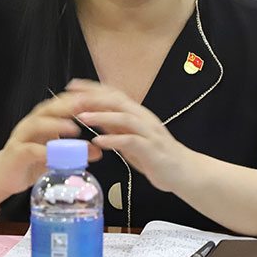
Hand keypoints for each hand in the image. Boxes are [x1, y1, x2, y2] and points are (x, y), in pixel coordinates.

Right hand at [0, 91, 101, 194]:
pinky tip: (55, 154)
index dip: (75, 100)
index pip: (59, 104)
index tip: (94, 99)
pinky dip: (43, 151)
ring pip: (37, 124)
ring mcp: (22, 137)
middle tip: (86, 105)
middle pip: (49, 109)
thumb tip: (98, 151)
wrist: (2, 175)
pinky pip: (29, 149)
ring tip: (73, 128)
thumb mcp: (56, 156)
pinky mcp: (16, 153)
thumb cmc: (29, 162)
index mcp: (42, 121)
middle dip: (67, 106)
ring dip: (56, 124)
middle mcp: (31, 124)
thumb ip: (75, 152)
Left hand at [65, 78, 186, 191]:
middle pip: (118, 101)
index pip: (113, 94)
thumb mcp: (130, 138)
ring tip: (82, 117)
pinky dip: (114, 140)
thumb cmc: (156, 155)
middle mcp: (143, 118)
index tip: (72, 86)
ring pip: (125, 118)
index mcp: (137, 114)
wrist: (184, 171)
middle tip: (72, 99)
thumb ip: (114, 127)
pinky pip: (132, 141)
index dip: (93, 88)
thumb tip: (93, 117)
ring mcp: (149, 132)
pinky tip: (98, 142)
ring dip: (102, 116)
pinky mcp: (152, 149)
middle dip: (94, 98)